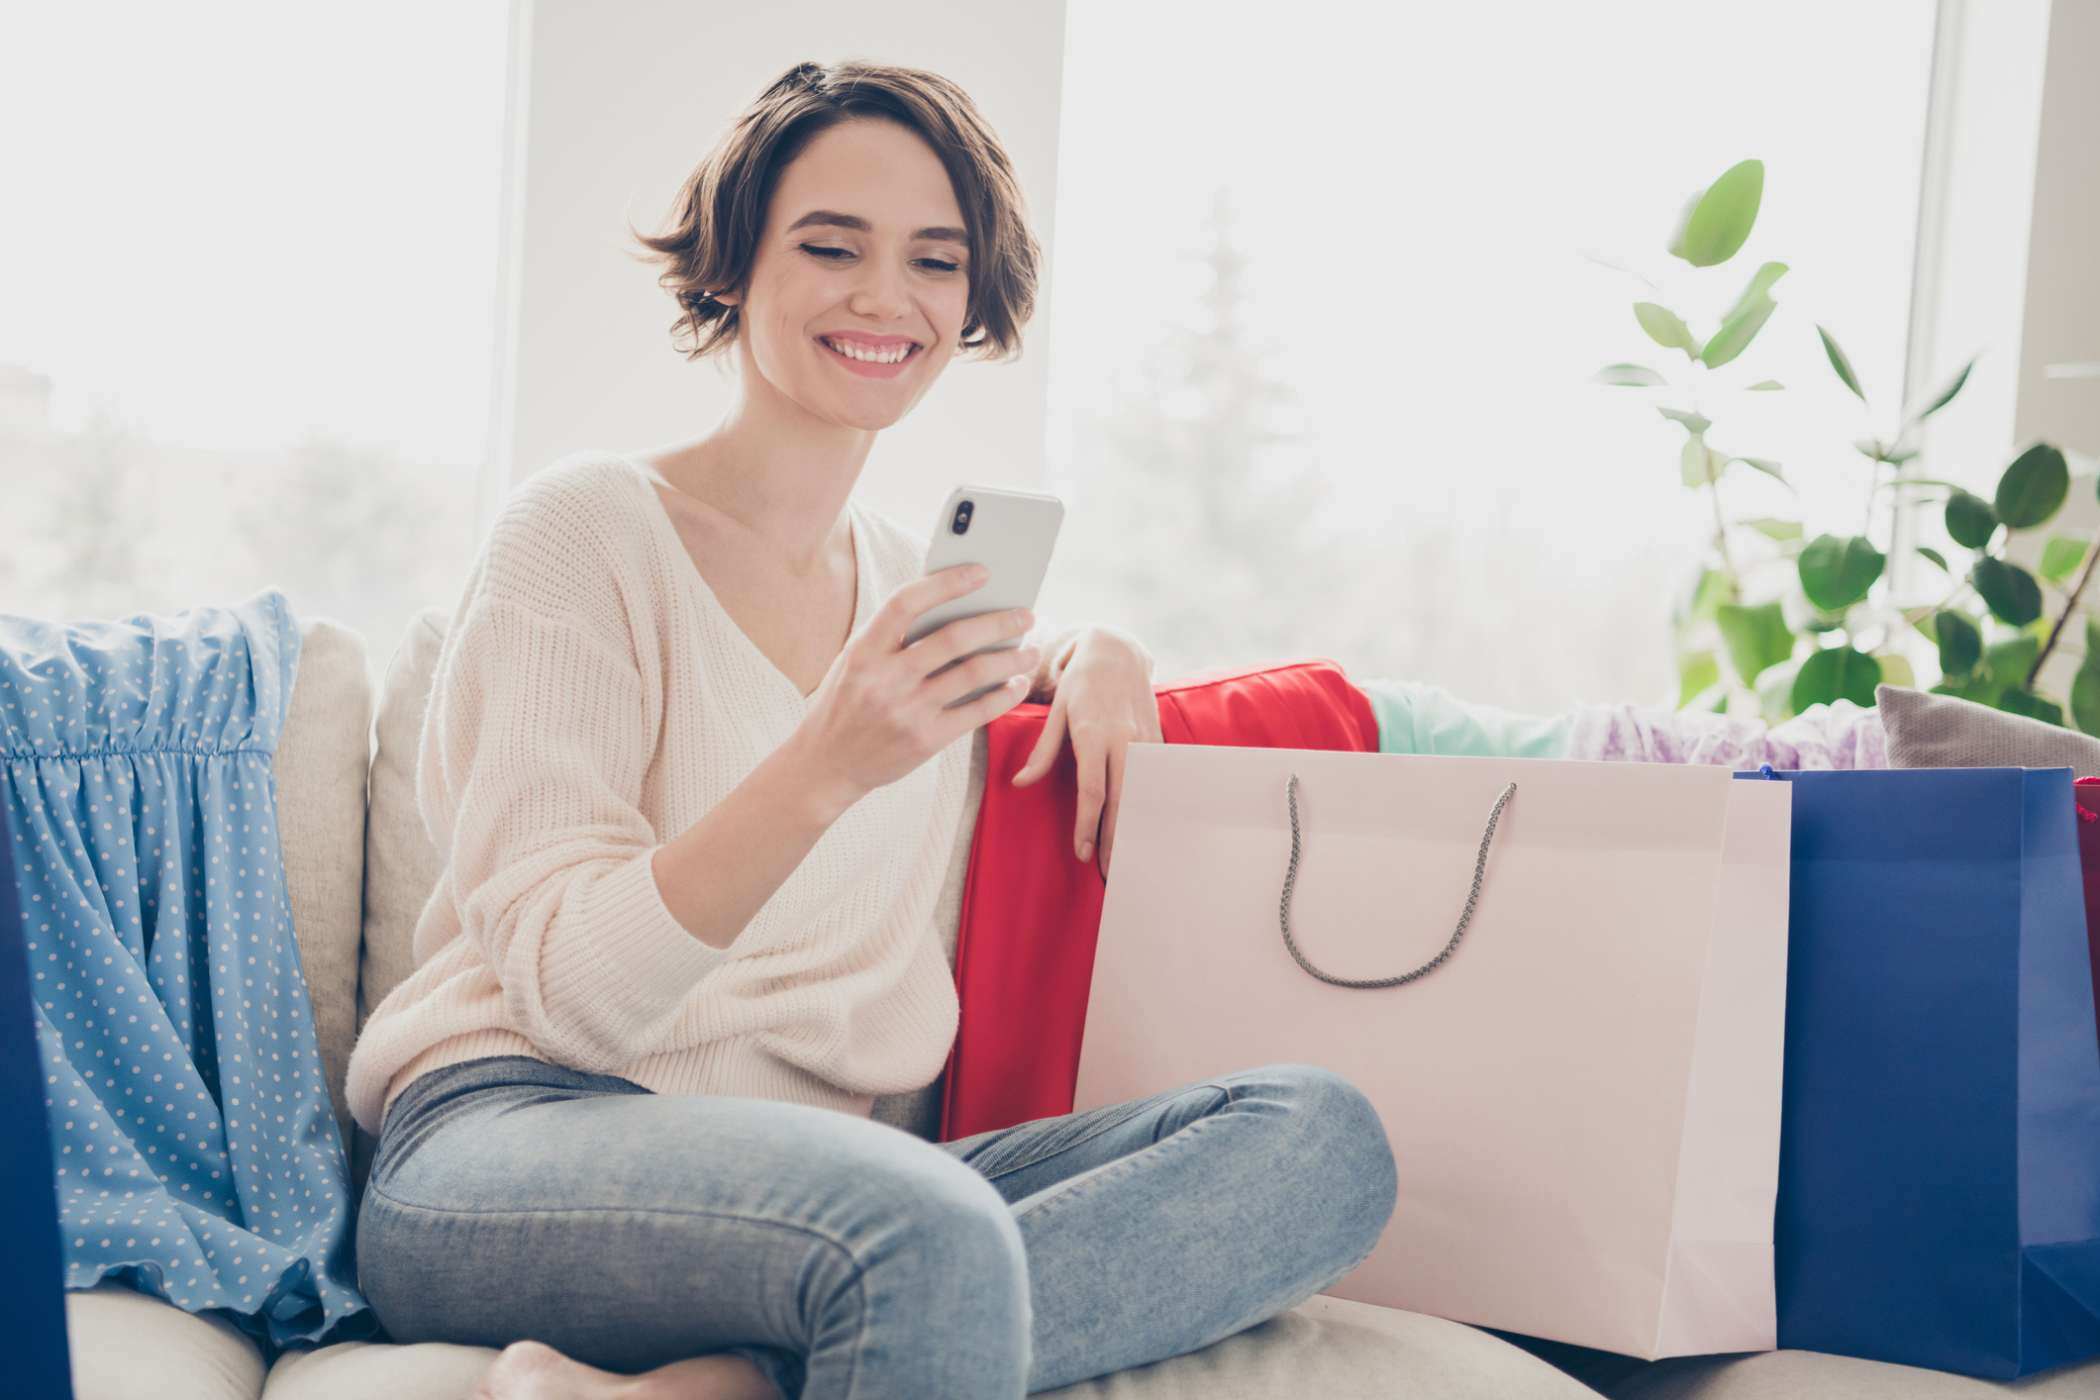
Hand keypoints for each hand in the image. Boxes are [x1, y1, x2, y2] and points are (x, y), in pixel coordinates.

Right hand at [790, 563, 1038, 810]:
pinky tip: (1016, 685)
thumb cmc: (848, 702)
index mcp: (864, 651)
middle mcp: (885, 678)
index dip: (946, 584)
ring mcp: (907, 711)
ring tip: (1031, 651)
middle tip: (1025, 615)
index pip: (907, 604)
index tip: (981, 573)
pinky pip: (977, 712)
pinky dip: (1004, 696)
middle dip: (998, 623)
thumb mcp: (856, 662)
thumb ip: (893, 638)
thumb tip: (955, 606)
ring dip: (1011, 659)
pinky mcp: (925, 740)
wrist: (827, 763)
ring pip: (973, 674)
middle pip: (953, 639)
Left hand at [1009, 628, 1161, 876]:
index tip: (1081, 853)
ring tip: (1129, 859)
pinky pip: (1157, 782)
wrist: (1118, 648)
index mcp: (1094, 734)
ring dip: (1137, 828)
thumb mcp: (1055, 710)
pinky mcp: (1158, 740)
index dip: (1087, 825)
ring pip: (1145, 794)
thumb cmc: (1080, 680)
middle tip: (1110, 873)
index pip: (1093, 790)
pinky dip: (1152, 807)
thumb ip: (1043, 751)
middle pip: (1123, 800)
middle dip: (1117, 839)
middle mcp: (1125, 740)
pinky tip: (1147, 830)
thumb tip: (1020, 782)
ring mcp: (1146, 741)